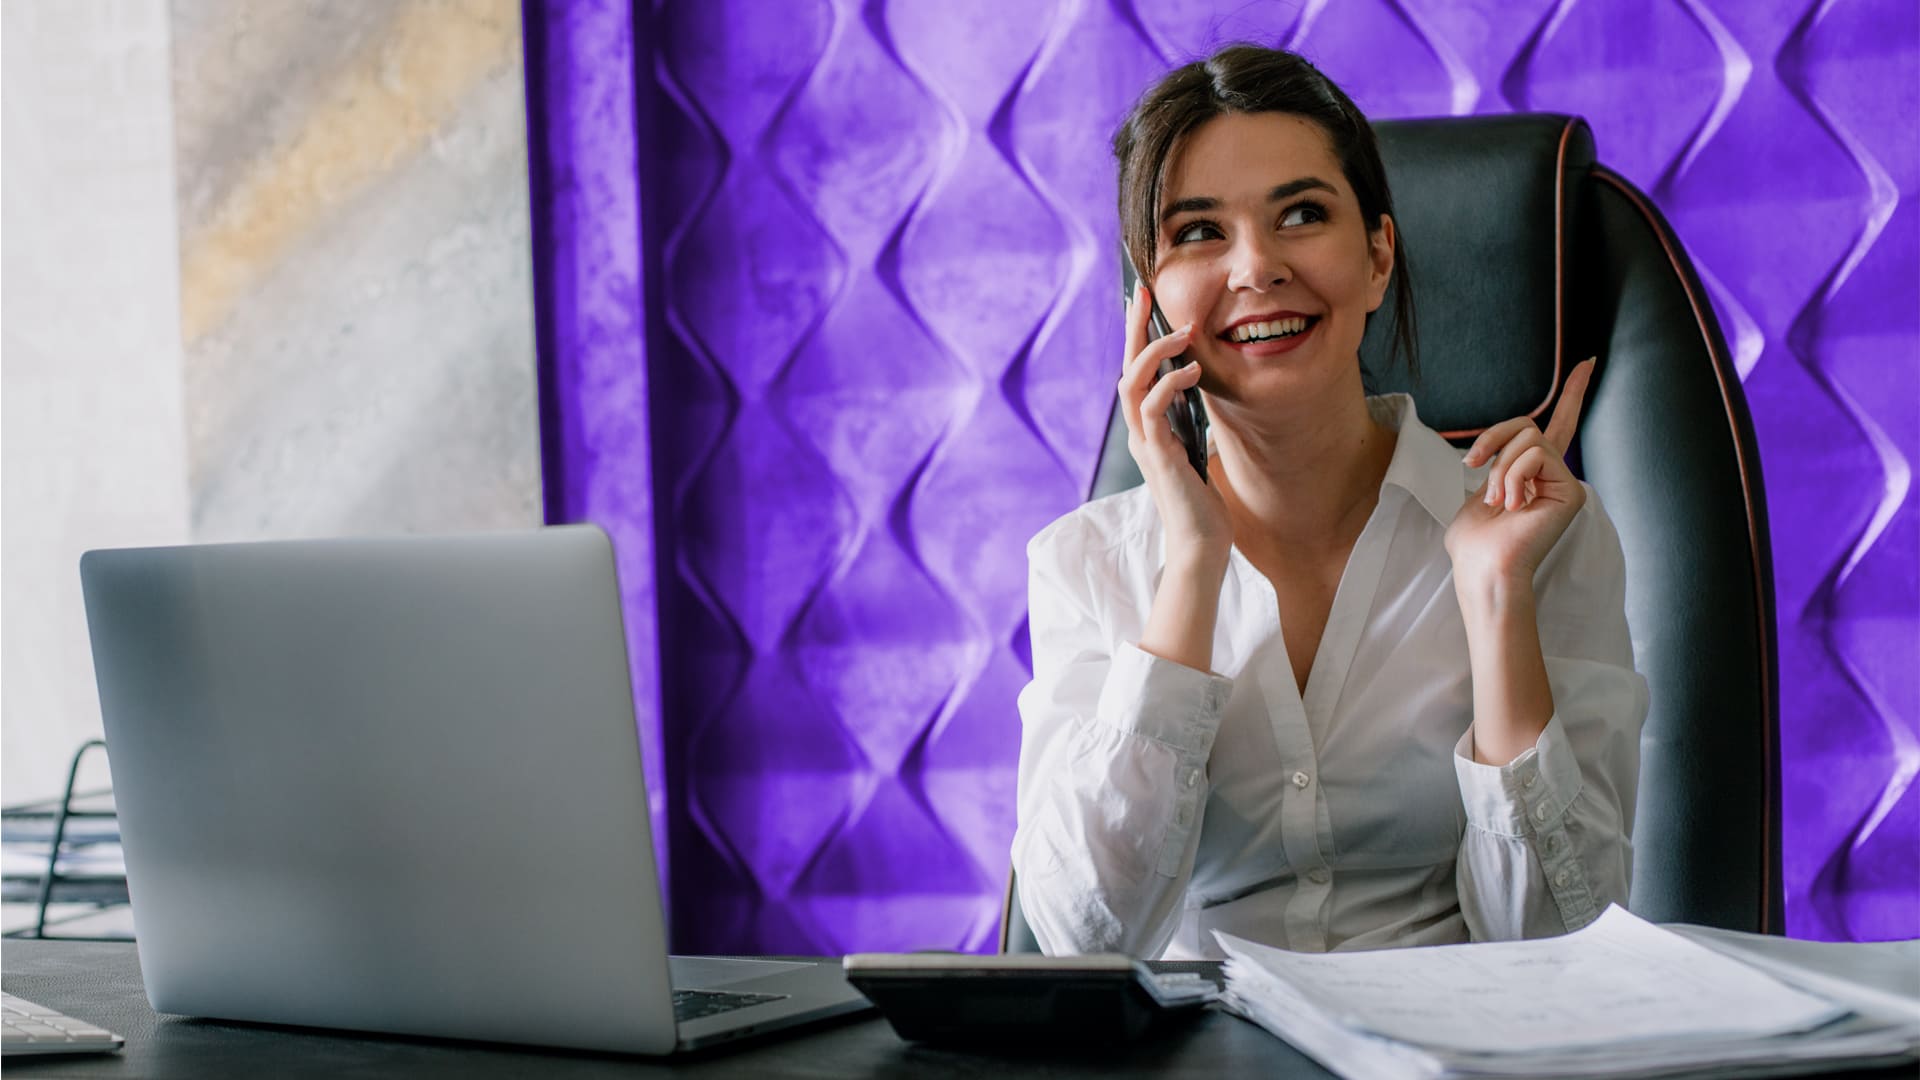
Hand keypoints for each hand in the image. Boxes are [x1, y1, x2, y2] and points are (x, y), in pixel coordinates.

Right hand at [1120, 283, 1231, 565]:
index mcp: (1146, 428)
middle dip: (1134, 328)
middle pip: (1125, 368)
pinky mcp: (1158, 455)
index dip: (1137, 336)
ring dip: (1155, 352)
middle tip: (1143, 293)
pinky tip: (1192, 370)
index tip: (1144, 302)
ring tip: (1183, 332)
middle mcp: (1139, 432)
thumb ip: (1187, 422)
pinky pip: (1153, 410)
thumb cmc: (1201, 502)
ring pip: (1132, 384)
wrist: (1200, 543)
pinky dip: (1169, 384)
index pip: (1135, 372)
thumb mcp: (1195, 449)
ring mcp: (1145, 443)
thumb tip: (1196, 389)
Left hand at [1444, 358, 1595, 588]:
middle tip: (1473, 468)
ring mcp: (1564, 482)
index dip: (1573, 393)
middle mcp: (1553, 474)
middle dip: (1492, 440)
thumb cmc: (1475, 541)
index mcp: (1532, 473)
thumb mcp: (1479, 490)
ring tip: (1500, 501)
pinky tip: (1515, 504)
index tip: (1587, 362)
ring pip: (1529, 438)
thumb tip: (1494, 453)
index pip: (1557, 426)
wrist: (1484, 567)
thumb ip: (1497, 464)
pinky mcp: (1570, 490)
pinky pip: (1535, 455)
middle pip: (1528, 424)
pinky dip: (1513, 475)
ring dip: (1501, 467)